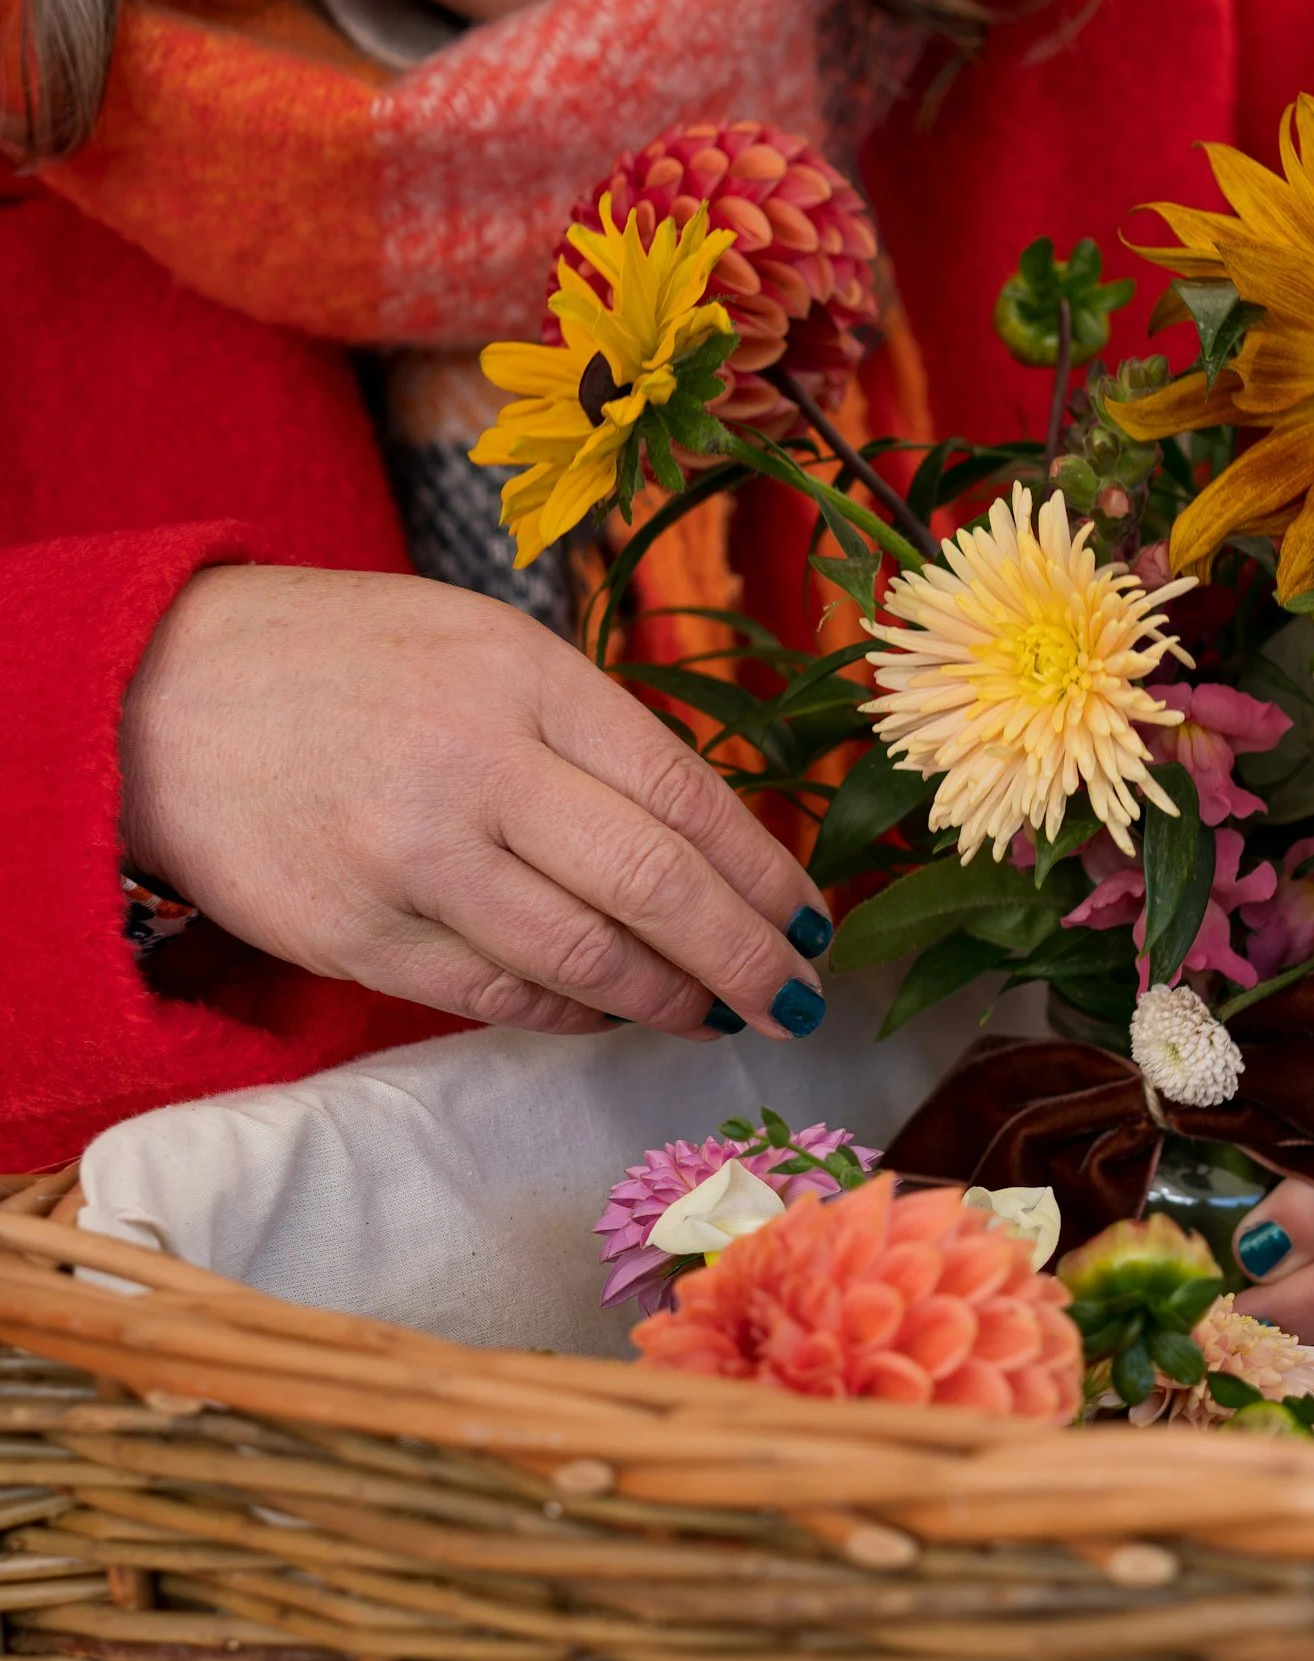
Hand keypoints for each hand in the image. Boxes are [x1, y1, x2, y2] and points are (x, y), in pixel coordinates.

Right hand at [120, 565, 830, 1039]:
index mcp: (524, 677)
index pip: (685, 794)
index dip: (767, 874)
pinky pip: (499, 996)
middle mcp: (475, 764)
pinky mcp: (355, 935)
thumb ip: (592, 732)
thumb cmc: (348, 662)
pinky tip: (608, 1008)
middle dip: (749, 958)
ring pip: (587, 958)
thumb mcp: (483, 646)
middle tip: (799, 1002)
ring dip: (672, 999)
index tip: (815, 923)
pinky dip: (572, 1010)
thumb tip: (720, 844)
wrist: (150, 691)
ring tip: (718, 1014)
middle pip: (656, 886)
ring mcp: (411, 857)